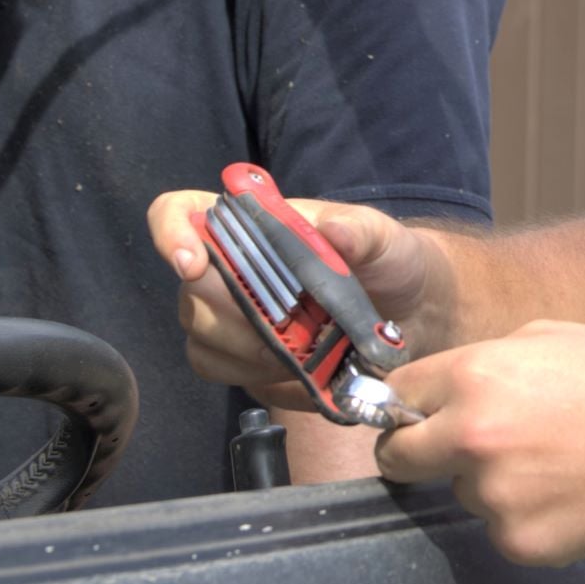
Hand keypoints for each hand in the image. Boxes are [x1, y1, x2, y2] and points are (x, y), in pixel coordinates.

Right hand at [149, 192, 442, 412]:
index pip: (181, 211)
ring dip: (246, 346)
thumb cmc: (390, 262)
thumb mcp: (385, 238)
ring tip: (299, 347)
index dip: (171, 231)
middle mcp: (228, 267)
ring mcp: (230, 316)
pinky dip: (251, 372)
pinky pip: (219, 370)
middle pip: (190, 289)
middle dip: (234, 311)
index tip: (192, 264)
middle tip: (287, 322)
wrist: (413, 317)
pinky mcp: (241, 360)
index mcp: (253, 224)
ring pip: (200, 334)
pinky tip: (292, 367)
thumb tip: (332, 230)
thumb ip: (362, 231)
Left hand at [373, 321, 584, 566]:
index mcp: (475, 376)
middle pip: (399, 457)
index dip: (402, 405)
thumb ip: (487, 362)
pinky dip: (526, 515)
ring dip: (488, 482)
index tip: (409, 415)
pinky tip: (571, 493)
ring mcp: (494, 497)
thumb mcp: (551, 337)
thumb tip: (448, 390)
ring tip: (555, 463)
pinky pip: (502, 527)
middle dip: (413, 452)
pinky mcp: (520, 542)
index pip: (394, 396)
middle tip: (453, 449)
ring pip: (462, 491)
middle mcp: (472, 438)